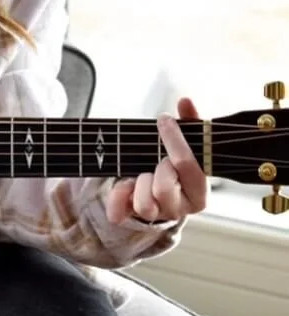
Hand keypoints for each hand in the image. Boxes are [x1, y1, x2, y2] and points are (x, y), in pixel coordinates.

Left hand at [106, 96, 207, 224]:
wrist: (164, 187)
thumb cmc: (179, 163)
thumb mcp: (188, 145)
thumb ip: (190, 123)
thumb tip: (185, 101)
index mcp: (199, 193)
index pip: (186, 165)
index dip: (173, 140)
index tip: (164, 118)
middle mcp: (180, 209)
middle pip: (163, 189)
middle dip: (158, 168)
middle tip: (159, 158)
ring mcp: (157, 214)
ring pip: (144, 205)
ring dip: (139, 183)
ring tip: (143, 172)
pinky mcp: (134, 214)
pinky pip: (120, 213)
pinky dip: (116, 198)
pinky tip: (122, 184)